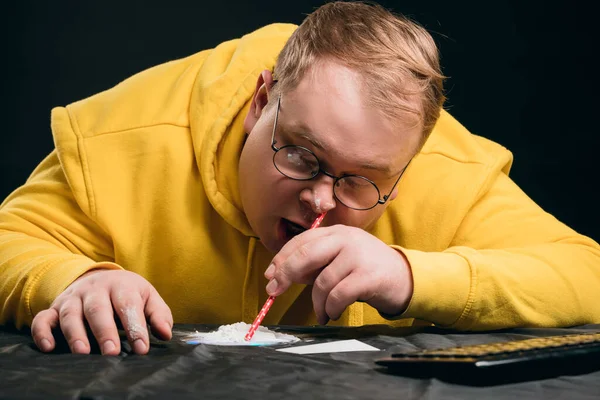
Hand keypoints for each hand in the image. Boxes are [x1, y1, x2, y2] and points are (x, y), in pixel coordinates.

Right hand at [31, 269, 172, 354]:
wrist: (100, 277)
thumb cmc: (128, 294)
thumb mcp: (148, 298)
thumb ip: (158, 315)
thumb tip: (165, 333)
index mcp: (121, 286)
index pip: (128, 305)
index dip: (135, 327)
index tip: (141, 348)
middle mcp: (94, 290)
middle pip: (98, 309)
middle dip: (104, 331)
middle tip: (112, 353)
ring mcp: (72, 298)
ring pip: (70, 314)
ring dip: (75, 334)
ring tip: (83, 353)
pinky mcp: (54, 308)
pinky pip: (43, 318)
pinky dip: (42, 332)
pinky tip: (49, 347)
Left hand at [264, 225, 412, 323]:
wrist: (405, 277)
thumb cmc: (366, 269)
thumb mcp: (340, 259)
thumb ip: (316, 263)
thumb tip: (282, 274)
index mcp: (337, 232)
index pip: (302, 241)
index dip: (282, 258)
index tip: (270, 275)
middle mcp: (347, 239)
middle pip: (306, 254)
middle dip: (286, 274)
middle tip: (274, 291)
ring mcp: (358, 255)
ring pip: (322, 281)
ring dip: (316, 303)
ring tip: (321, 312)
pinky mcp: (369, 275)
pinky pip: (338, 295)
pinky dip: (330, 308)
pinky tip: (331, 313)